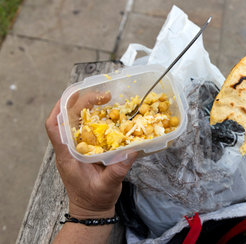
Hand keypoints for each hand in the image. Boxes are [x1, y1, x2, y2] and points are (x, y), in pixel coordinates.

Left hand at [45, 94, 136, 218]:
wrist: (92, 210)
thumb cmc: (95, 199)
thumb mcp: (107, 186)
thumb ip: (117, 170)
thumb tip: (131, 152)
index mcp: (68, 156)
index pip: (55, 128)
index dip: (59, 109)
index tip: (73, 95)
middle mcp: (69, 149)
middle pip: (66, 119)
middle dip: (80, 102)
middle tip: (102, 95)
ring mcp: (76, 150)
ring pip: (75, 122)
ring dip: (87, 108)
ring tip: (104, 98)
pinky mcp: (85, 151)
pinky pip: (86, 129)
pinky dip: (94, 118)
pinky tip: (106, 113)